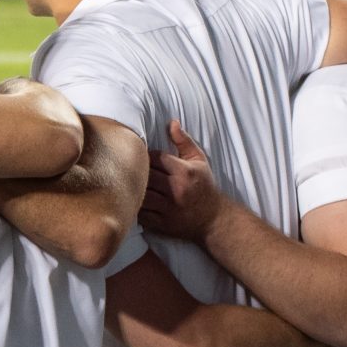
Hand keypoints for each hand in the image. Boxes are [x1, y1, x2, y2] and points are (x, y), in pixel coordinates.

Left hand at [139, 121, 222, 241]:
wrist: (213, 218)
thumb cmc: (204, 185)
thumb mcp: (199, 160)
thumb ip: (183, 141)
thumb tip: (171, 122)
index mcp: (184, 172)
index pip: (154, 158)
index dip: (147, 156)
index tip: (146, 158)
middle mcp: (176, 190)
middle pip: (145, 175)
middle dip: (138, 171)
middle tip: (135, 169)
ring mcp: (168, 209)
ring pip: (139, 194)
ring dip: (134, 189)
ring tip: (133, 184)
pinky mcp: (162, 224)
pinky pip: (140, 214)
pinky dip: (135, 207)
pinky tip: (136, 201)